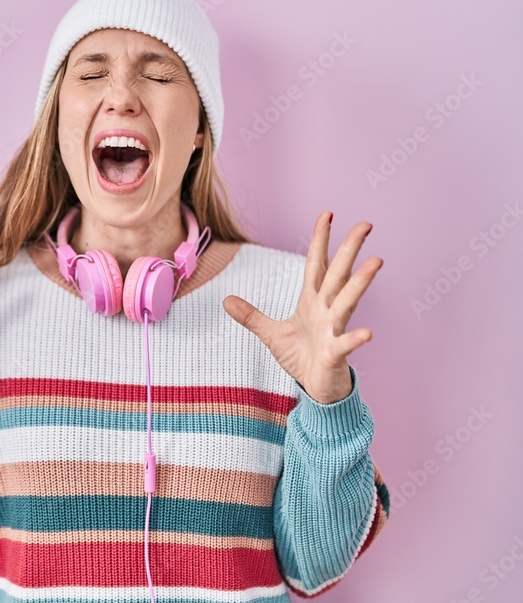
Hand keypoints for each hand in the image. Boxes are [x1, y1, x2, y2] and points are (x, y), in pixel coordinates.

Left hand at [222, 212, 382, 403]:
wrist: (315, 389)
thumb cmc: (301, 358)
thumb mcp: (271, 334)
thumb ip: (250, 316)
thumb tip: (226, 299)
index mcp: (312, 301)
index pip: (317, 264)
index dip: (321, 240)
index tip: (327, 214)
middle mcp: (327, 310)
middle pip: (339, 274)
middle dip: (350, 249)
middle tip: (366, 224)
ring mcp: (334, 330)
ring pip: (347, 301)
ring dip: (361, 283)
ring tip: (376, 261)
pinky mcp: (335, 353)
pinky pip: (346, 344)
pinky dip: (355, 338)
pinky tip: (368, 333)